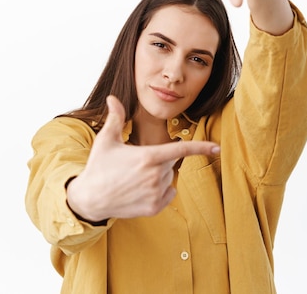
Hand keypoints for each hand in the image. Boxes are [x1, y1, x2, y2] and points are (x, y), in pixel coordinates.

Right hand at [66, 95, 219, 221]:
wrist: (89, 199)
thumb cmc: (98, 167)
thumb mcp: (106, 140)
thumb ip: (116, 118)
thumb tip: (113, 98)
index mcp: (148, 157)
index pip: (181, 149)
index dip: (201, 147)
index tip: (217, 147)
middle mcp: (155, 176)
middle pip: (171, 163)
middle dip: (159, 160)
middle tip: (136, 165)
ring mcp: (155, 194)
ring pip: (169, 179)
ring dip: (158, 177)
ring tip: (135, 179)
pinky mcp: (153, 208)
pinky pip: (169, 195)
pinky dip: (161, 192)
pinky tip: (141, 190)